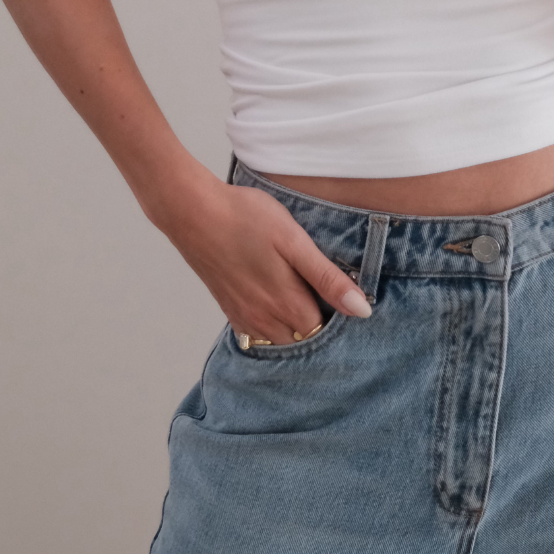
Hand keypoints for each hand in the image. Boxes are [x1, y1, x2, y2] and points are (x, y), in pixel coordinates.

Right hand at [147, 159, 372, 344]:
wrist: (192, 212)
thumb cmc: (246, 218)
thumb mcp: (294, 241)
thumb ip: (327, 278)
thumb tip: (362, 311)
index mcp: (287, 303)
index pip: (326, 331)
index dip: (341, 318)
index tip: (348, 300)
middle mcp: (265, 320)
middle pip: (303, 341)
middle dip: (320, 329)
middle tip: (331, 300)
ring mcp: (244, 317)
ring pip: (280, 342)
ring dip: (296, 331)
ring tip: (308, 302)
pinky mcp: (229, 309)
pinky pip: (257, 336)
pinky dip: (273, 329)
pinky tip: (278, 307)